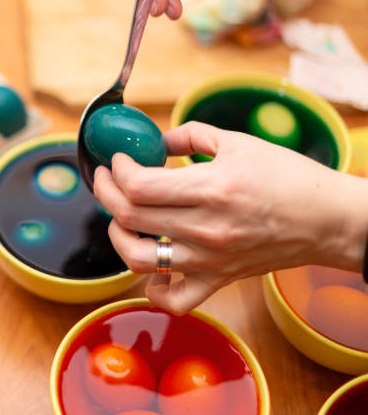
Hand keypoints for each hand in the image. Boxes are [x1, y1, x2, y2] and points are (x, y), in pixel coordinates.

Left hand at [94, 121, 367, 313]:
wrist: (327, 220)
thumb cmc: (288, 178)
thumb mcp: (239, 142)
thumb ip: (192, 135)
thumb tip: (159, 140)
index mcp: (212, 189)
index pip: (139, 186)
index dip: (119, 170)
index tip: (119, 160)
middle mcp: (205, 229)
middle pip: (129, 216)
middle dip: (106, 192)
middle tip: (108, 178)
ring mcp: (209, 260)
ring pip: (138, 259)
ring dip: (117, 236)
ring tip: (121, 218)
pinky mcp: (217, 280)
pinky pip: (173, 299)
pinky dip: (152, 288)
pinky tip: (152, 267)